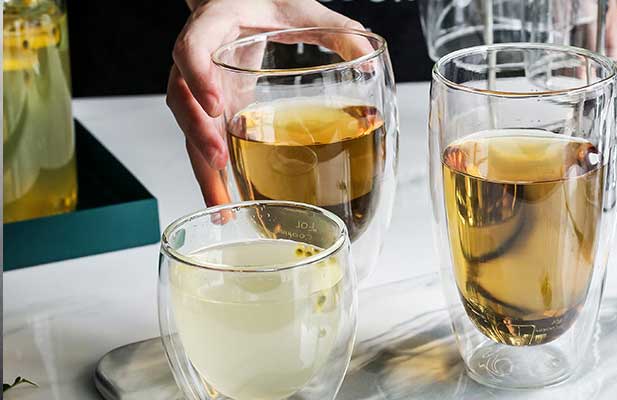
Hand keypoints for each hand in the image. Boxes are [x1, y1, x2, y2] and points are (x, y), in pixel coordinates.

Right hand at [167, 0, 363, 205]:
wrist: (240, 1)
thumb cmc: (265, 1)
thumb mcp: (301, 9)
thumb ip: (337, 29)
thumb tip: (370, 56)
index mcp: (213, 25)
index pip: (191, 49)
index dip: (197, 76)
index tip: (215, 104)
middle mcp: (197, 59)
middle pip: (182, 100)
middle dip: (197, 134)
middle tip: (219, 162)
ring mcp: (200, 86)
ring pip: (189, 130)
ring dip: (203, 168)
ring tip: (221, 207)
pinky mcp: (212, 108)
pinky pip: (204, 142)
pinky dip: (213, 174)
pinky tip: (225, 205)